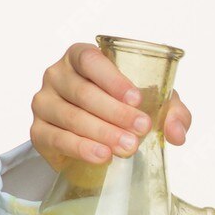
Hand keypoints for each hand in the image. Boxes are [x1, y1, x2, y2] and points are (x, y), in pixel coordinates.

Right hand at [30, 42, 192, 172]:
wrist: (98, 142)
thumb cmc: (125, 111)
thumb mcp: (154, 105)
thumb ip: (172, 113)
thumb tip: (176, 133)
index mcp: (81, 59)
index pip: (90, 60)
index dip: (112, 79)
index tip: (137, 99)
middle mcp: (57, 76)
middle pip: (83, 91)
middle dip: (115, 112)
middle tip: (142, 128)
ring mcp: (44, 103)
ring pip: (70, 116)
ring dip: (102, 132)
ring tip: (128, 147)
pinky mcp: (38, 131)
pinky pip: (56, 138)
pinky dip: (80, 147)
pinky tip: (102, 155)